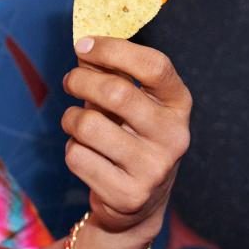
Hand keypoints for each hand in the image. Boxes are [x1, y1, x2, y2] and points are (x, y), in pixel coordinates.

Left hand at [61, 37, 191, 235]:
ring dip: (70, 119)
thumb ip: (110, 74)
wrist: (137, 203)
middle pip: (116, 92)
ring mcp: (154, 169)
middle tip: (69, 81)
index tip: (83, 44)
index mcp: (178, 105)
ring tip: (76, 124)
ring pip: (88, 126)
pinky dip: (71, 150)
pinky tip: (86, 156)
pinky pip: (77, 157)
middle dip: (80, 80)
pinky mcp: (129, 195)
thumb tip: (84, 45)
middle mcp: (174, 136)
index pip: (154, 66)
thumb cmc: (128, 136)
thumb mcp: (128, 103)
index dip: (114, 49)